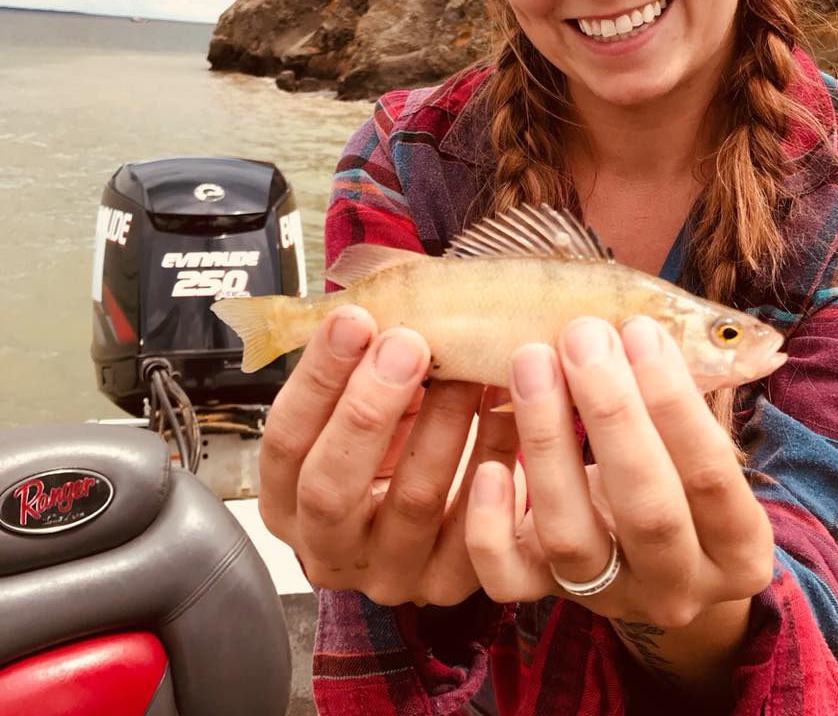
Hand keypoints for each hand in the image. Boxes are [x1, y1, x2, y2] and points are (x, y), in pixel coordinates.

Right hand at [258, 304, 520, 605]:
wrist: (443, 496)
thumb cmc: (391, 439)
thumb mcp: (358, 401)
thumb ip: (354, 363)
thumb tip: (367, 300)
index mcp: (287, 499)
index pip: (286, 441)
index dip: (317, 378)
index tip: (353, 319)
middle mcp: (328, 545)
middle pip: (332, 486)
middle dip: (369, 407)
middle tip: (408, 343)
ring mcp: (388, 571)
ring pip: (412, 500)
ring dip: (443, 423)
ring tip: (468, 367)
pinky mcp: (448, 582)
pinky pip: (475, 527)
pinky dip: (494, 459)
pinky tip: (508, 410)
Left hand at [463, 315, 773, 630]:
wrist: (646, 556)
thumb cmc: (674, 473)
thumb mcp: (693, 447)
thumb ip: (680, 399)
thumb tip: (647, 321)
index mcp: (737, 550)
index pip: (712, 478)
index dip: (676, 402)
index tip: (640, 330)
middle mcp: (678, 588)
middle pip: (647, 511)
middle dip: (613, 413)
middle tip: (582, 336)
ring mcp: (609, 598)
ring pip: (571, 537)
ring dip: (548, 440)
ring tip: (530, 361)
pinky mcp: (543, 594)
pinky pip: (507, 579)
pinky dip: (491, 525)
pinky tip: (489, 464)